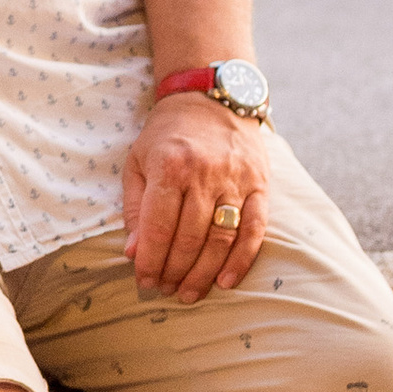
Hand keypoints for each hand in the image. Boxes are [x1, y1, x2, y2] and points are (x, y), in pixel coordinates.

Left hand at [122, 92, 268, 298]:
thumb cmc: (167, 134)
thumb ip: (134, 207)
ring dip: (204, 273)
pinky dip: (241, 260)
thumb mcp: (138, 161)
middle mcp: (204, 174)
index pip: (158, 226)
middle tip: (165, 291)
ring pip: (221, 239)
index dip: (150, 260)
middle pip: (189, 237)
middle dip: (174, 271)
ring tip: (190, 293)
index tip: (143, 281)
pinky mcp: (260, 185)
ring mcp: (236, 180)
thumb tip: (132, 253)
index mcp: (169, 166)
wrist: (211, 98)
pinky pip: (254, 230)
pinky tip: (226, 281)